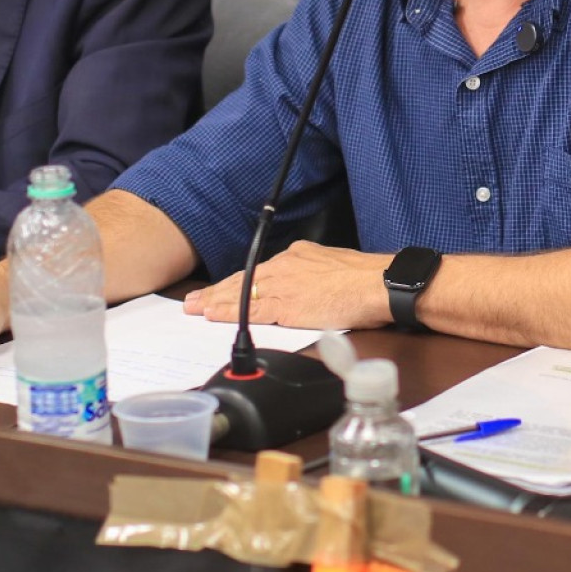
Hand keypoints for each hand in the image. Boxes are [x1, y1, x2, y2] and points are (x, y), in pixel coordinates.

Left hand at [182, 242, 391, 329]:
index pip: (259, 271)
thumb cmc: (366, 278)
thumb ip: (315, 275)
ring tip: (192, 306)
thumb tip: (310, 287)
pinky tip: (211, 315)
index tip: (221, 288)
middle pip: (243, 280)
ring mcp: (283, 286)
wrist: (378, 284)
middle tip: (192, 299)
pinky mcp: (285, 306)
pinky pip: (248, 310)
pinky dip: (226, 312)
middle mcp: (284, 267)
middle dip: (216, 290)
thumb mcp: (334, 266)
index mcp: (298, 256)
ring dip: (213, 301)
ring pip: (240, 293)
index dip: (237, 282)